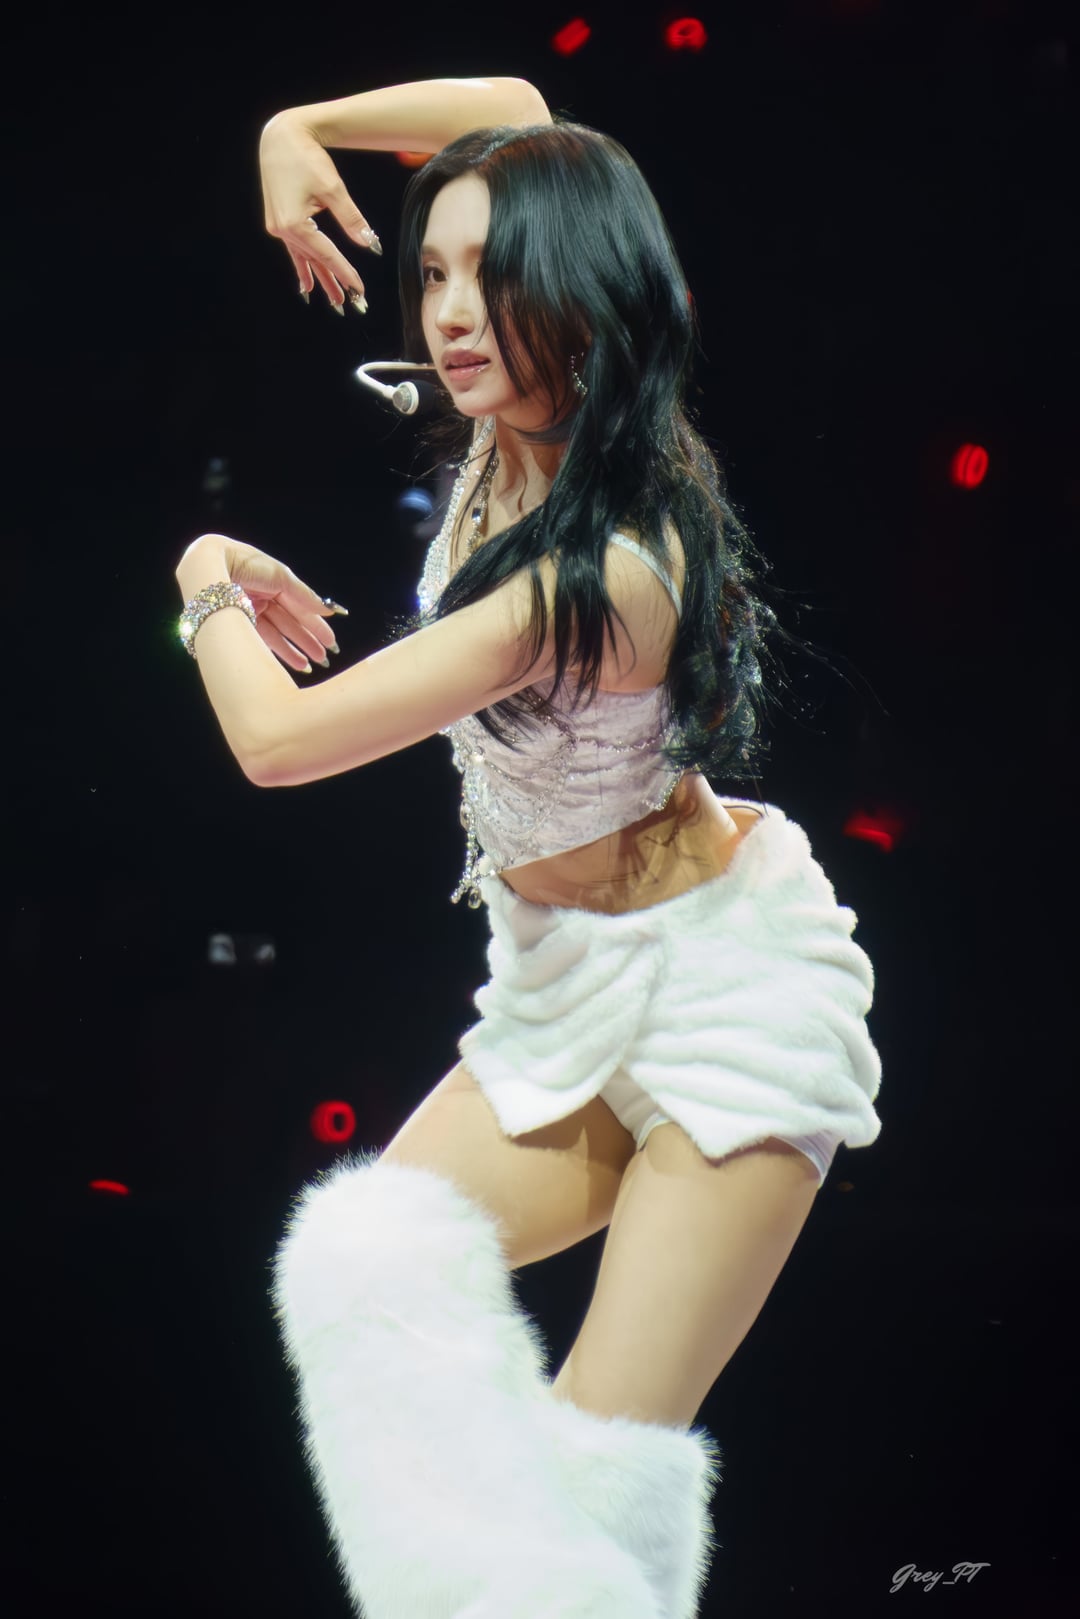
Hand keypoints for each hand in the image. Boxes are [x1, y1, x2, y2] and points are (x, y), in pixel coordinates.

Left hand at [179, 534, 341, 672]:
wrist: (212, 567)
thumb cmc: (247, 563)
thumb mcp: (281, 577)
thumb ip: (304, 595)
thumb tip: (327, 609)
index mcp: (272, 582)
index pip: (298, 606)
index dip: (315, 623)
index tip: (330, 639)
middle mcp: (261, 597)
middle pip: (289, 622)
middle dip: (308, 639)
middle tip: (326, 656)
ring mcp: (249, 612)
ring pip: (278, 633)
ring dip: (297, 649)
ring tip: (314, 664)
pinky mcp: (238, 624)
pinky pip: (263, 639)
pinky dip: (280, 651)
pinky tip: (297, 663)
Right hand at [259, 111, 381, 310]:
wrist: (281, 137)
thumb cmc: (307, 157)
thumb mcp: (333, 187)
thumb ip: (351, 218)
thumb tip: (369, 244)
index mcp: (295, 223)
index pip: (327, 255)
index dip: (345, 273)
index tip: (359, 290)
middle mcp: (283, 229)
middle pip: (315, 262)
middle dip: (333, 283)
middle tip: (350, 306)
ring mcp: (278, 227)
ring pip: (305, 258)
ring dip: (319, 279)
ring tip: (333, 301)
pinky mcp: (278, 221)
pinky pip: (294, 251)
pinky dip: (302, 267)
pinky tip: (307, 286)